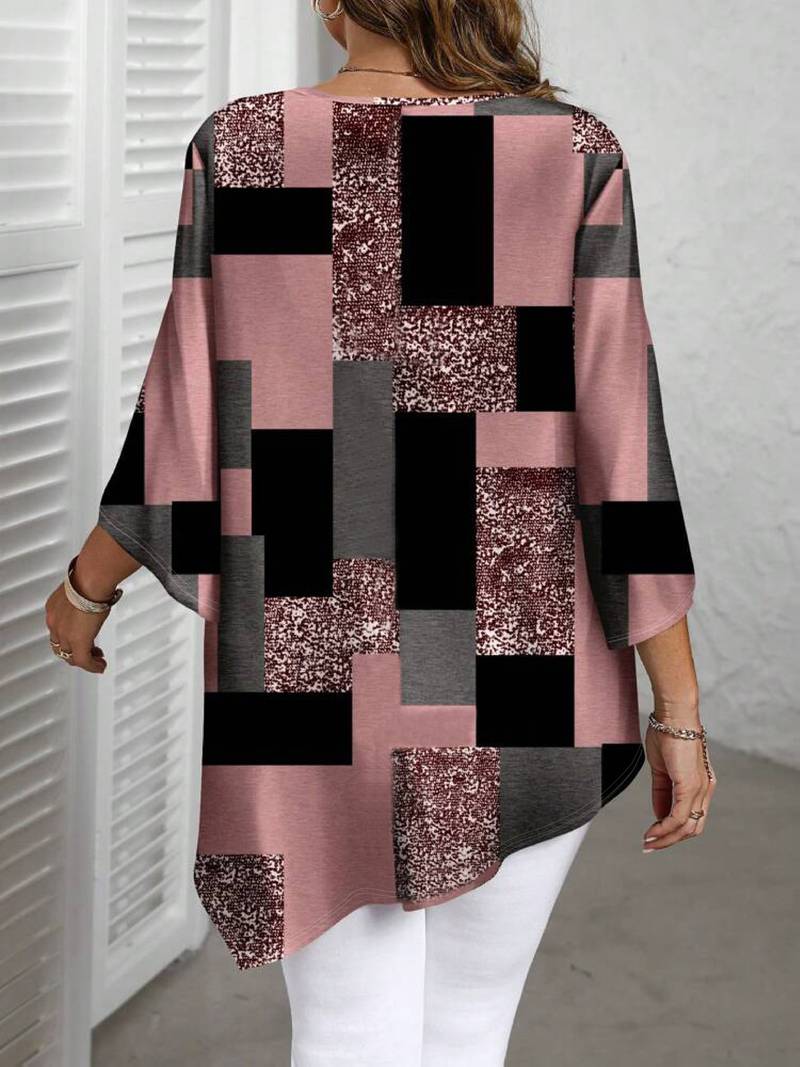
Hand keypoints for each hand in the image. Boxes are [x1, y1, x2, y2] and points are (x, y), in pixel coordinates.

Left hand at [44, 583, 108, 673]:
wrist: (90, 580)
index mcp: (53, 608)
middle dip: (75, 652)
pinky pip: (84, 661)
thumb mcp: (81, 589)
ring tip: (97, 661)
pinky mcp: (77, 642)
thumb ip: (84, 597)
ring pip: (70, 656)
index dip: (69, 637)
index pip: (57, 630)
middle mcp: (54, 623)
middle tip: (90, 653)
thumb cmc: (89, 578)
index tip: (82, 636)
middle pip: (61, 646)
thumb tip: (98, 595)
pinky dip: (92, 666)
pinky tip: (100, 666)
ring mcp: (64, 634)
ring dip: (85, 660)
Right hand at [642, 714, 716, 851]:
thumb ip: (662, 792)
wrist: (673, 716)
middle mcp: (704, 790)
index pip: (692, 817)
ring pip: (687, 827)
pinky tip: (652, 832)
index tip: (654, 836)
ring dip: (666, 838)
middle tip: (650, 846)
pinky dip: (664, 828)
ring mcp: (699, 789)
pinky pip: (678, 817)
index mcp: (700, 785)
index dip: (674, 830)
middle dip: (670, 840)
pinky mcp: (689, 786)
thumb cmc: (666, 734)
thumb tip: (659, 814)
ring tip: (648, 842)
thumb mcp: (661, 769)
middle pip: (692, 828)